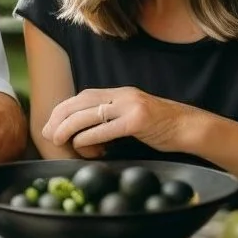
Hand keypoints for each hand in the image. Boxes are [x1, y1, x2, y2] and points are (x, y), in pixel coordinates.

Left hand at [40, 87, 189, 154]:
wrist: (189, 127)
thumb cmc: (161, 127)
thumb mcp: (132, 117)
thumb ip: (111, 119)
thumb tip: (86, 134)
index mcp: (119, 93)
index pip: (83, 96)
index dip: (64, 109)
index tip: (51, 124)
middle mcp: (122, 95)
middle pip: (80, 102)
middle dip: (60, 117)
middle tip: (48, 133)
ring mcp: (130, 106)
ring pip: (89, 113)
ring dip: (68, 127)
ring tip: (58, 139)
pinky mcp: (138, 121)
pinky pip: (106, 128)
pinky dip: (88, 136)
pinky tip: (80, 144)